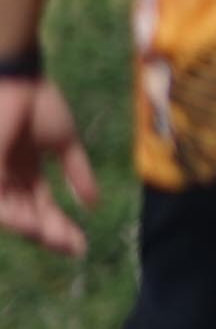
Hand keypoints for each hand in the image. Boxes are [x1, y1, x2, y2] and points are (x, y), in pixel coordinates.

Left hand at [0, 77, 97, 256]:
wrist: (20, 81)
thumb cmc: (38, 102)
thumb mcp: (64, 141)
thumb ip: (77, 172)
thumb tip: (93, 203)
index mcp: (25, 167)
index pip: (41, 204)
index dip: (60, 224)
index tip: (82, 242)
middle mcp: (9, 175)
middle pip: (29, 214)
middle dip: (52, 233)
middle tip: (76, 247)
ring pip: (15, 214)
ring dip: (38, 230)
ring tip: (62, 241)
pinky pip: (2, 204)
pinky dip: (19, 218)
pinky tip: (40, 229)